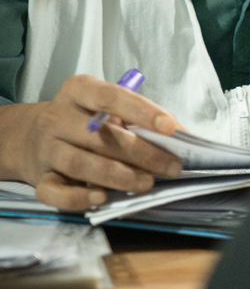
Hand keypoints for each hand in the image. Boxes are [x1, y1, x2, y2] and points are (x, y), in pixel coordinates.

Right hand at [0, 74, 182, 210]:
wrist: (30, 136)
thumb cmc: (82, 120)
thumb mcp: (105, 107)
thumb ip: (138, 116)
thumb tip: (179, 133)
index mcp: (78, 90)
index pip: (111, 97)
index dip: (142, 112)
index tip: (170, 127)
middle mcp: (57, 117)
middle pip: (100, 136)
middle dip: (141, 153)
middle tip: (170, 166)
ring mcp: (46, 148)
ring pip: (80, 164)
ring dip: (118, 176)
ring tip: (146, 183)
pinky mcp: (39, 178)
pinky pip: (55, 192)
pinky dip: (78, 198)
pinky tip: (101, 198)